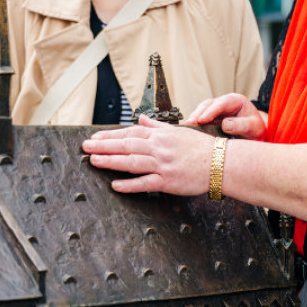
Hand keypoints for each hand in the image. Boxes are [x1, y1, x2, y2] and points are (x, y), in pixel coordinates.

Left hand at [82, 115, 215, 195]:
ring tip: (94, 161)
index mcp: (161, 135)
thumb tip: (142, 121)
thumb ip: (158, 126)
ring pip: (132, 162)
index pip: (130, 133)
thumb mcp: (178, 131)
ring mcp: (163, 164)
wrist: (220, 162)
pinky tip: (115, 185)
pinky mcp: (168, 181)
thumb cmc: (201, 148)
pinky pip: (145, 183)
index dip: (111, 135)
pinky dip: (130, 184)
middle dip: (104, 145)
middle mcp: (159, 148)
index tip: (95, 137)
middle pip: (127, 145)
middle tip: (86, 147)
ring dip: (111, 161)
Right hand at [184, 93, 266, 139]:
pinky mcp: (212, 118)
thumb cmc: (256, 129)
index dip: (210, 111)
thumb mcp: (253, 127)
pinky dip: (196, 124)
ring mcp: (216, 110)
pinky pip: (201, 119)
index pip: (221, 103)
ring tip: (187, 128)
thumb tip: (225, 125)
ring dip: (194, 118)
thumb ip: (241, 125)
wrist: (256, 134)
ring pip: (202, 111)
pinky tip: (190, 132)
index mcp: (236, 100)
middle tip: (190, 124)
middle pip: (208, 105)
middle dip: (198, 113)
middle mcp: (224, 103)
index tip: (202, 120)